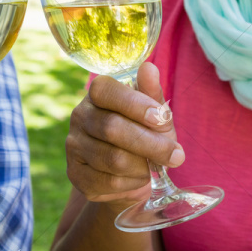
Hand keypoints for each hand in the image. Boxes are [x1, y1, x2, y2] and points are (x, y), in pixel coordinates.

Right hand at [64, 63, 182, 210]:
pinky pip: (109, 182)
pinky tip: (139, 177)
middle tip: (177, 155)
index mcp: (96, 93)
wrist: (129, 173)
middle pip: (112, 128)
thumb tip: (149, 68)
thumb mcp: (154, 114)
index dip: (135, 104)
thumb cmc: (143, 133)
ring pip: (113, 159)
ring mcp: (74, 146)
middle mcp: (79, 116)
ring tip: (157, 166)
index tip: (161, 118)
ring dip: (144, 166)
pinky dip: (132, 182)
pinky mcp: (75, 174)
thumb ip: (152, 94)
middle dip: (151, 144)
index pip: (106, 91)